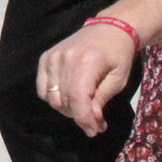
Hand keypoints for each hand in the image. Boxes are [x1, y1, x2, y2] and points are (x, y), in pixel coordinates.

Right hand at [36, 22, 135, 136]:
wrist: (108, 29)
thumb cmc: (118, 55)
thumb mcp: (118, 79)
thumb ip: (102, 99)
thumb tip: (91, 121)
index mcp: (86, 62)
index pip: (77, 98)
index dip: (84, 119)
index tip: (94, 131)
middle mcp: (64, 58)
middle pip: (63, 100)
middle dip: (79, 117)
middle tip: (96, 121)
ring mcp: (52, 57)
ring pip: (51, 97)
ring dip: (67, 110)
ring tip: (83, 108)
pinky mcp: (45, 58)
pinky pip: (42, 88)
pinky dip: (54, 98)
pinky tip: (69, 98)